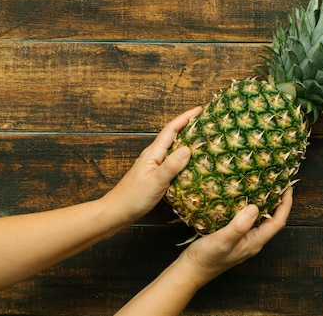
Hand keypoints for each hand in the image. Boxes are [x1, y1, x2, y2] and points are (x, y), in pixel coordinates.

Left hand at [102, 106, 201, 224]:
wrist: (117, 212)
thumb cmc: (133, 197)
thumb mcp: (156, 181)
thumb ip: (171, 165)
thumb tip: (188, 148)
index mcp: (153, 153)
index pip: (171, 129)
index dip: (185, 117)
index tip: (200, 109)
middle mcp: (153, 155)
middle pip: (172, 135)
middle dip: (188, 125)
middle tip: (205, 121)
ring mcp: (153, 165)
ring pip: (172, 147)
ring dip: (186, 140)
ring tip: (202, 139)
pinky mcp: (154, 174)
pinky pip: (171, 160)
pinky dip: (182, 156)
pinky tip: (190, 163)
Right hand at [180, 186, 292, 283]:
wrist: (191, 271)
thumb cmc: (207, 258)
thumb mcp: (223, 240)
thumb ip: (239, 226)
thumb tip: (255, 208)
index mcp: (255, 242)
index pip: (277, 222)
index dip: (285, 205)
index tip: (287, 188)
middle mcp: (252, 241)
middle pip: (272, 221)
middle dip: (278, 203)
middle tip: (277, 184)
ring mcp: (244, 240)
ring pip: (260, 221)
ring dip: (265, 205)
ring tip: (263, 188)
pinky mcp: (234, 238)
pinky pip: (248, 221)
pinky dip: (250, 209)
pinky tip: (242, 200)